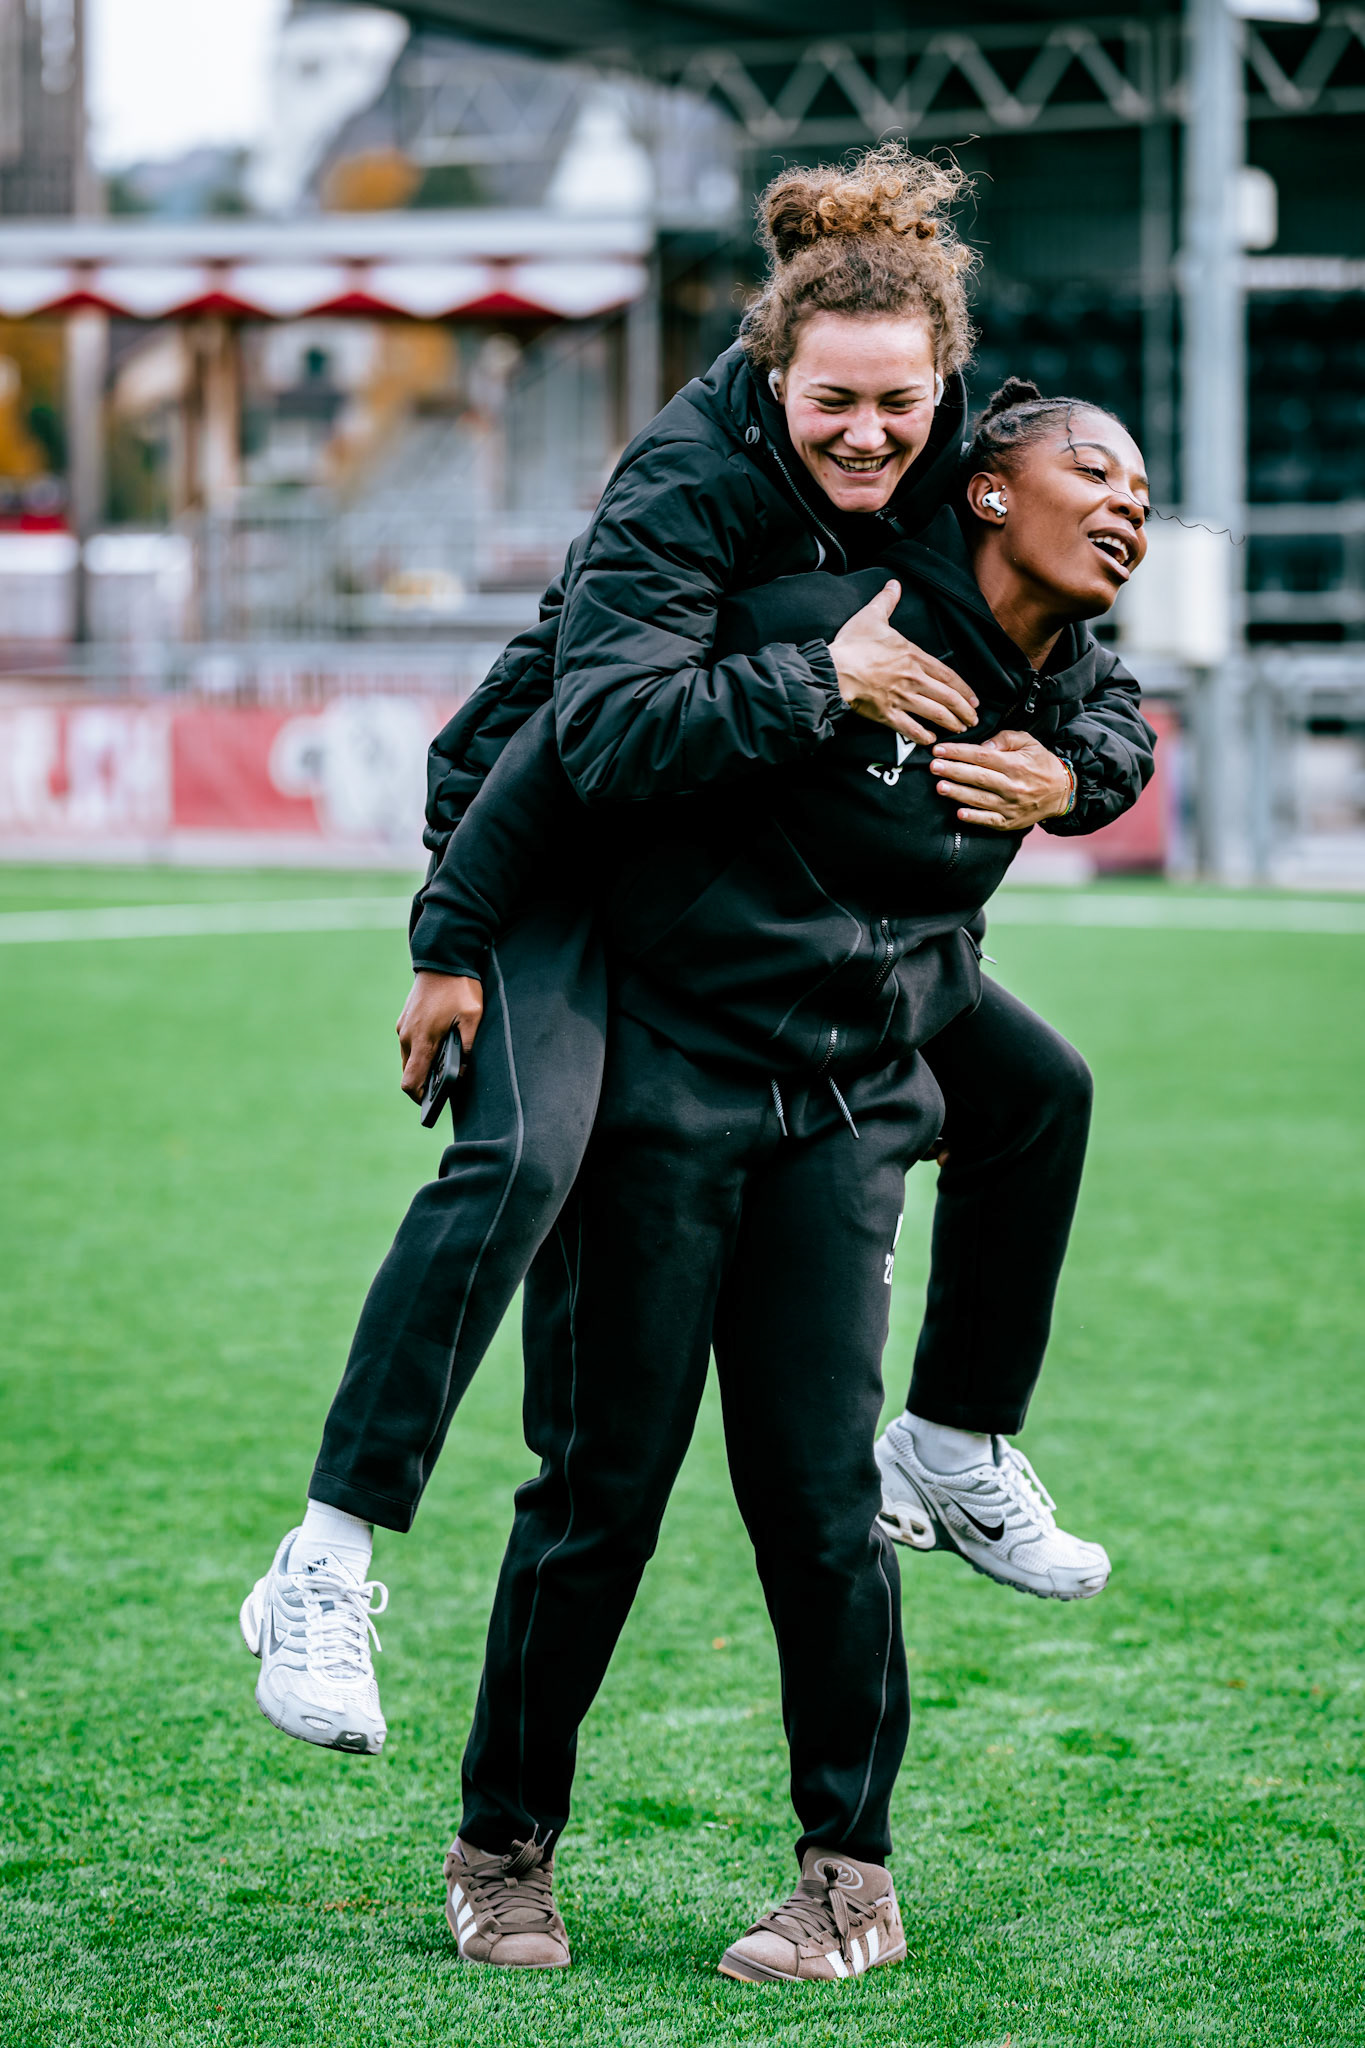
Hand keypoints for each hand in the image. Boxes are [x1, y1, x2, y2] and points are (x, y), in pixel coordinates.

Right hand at [396, 970, 482, 1101]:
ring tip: (446, 1062)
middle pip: (409, 1073)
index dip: (419, 1097)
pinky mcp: (405, 1018)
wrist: (441, 957)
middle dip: (424, 1082)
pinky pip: (410, 1042)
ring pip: (410, 1058)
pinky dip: (422, 1049)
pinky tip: (441, 1043)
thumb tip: (460, 1072)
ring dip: (424, 1064)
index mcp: (421, 1041)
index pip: (410, 1082)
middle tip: (445, 1082)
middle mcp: (407, 1036)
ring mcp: (404, 1026)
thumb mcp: (473, 1018)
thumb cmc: (459, 988)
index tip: (433, 1101)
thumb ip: (467, 1048)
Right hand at [828, 581, 977, 743]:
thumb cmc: (852, 644)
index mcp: (913, 657)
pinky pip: (909, 728)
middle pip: (947, 697)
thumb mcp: (871, 616)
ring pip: (934, 713)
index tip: (974, 699)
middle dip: (964, 710)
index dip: (964, 689)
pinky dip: (922, 736)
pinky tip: (930, 740)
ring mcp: (900, 698)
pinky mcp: (886, 714)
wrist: (834, 669)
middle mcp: (913, 679)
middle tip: (974, 720)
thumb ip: (886, 601)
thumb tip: (894, 584)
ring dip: (950, 723)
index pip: (948, 675)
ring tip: (959, 730)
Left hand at [931, 728, 1072, 831]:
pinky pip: (989, 820)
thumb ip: (1005, 739)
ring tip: (940, 786)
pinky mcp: (1009, 822)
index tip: (940, 750)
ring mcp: (1010, 806)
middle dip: (953, 771)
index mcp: (1015, 764)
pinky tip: (959, 813)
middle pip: (978, 777)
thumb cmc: (1041, 764)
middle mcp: (1012, 786)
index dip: (959, 752)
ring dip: (958, 793)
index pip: (982, 756)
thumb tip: (983, 744)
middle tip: (934, 767)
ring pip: (980, 799)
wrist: (1062, 792)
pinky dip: (974, 817)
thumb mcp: (1029, 743)